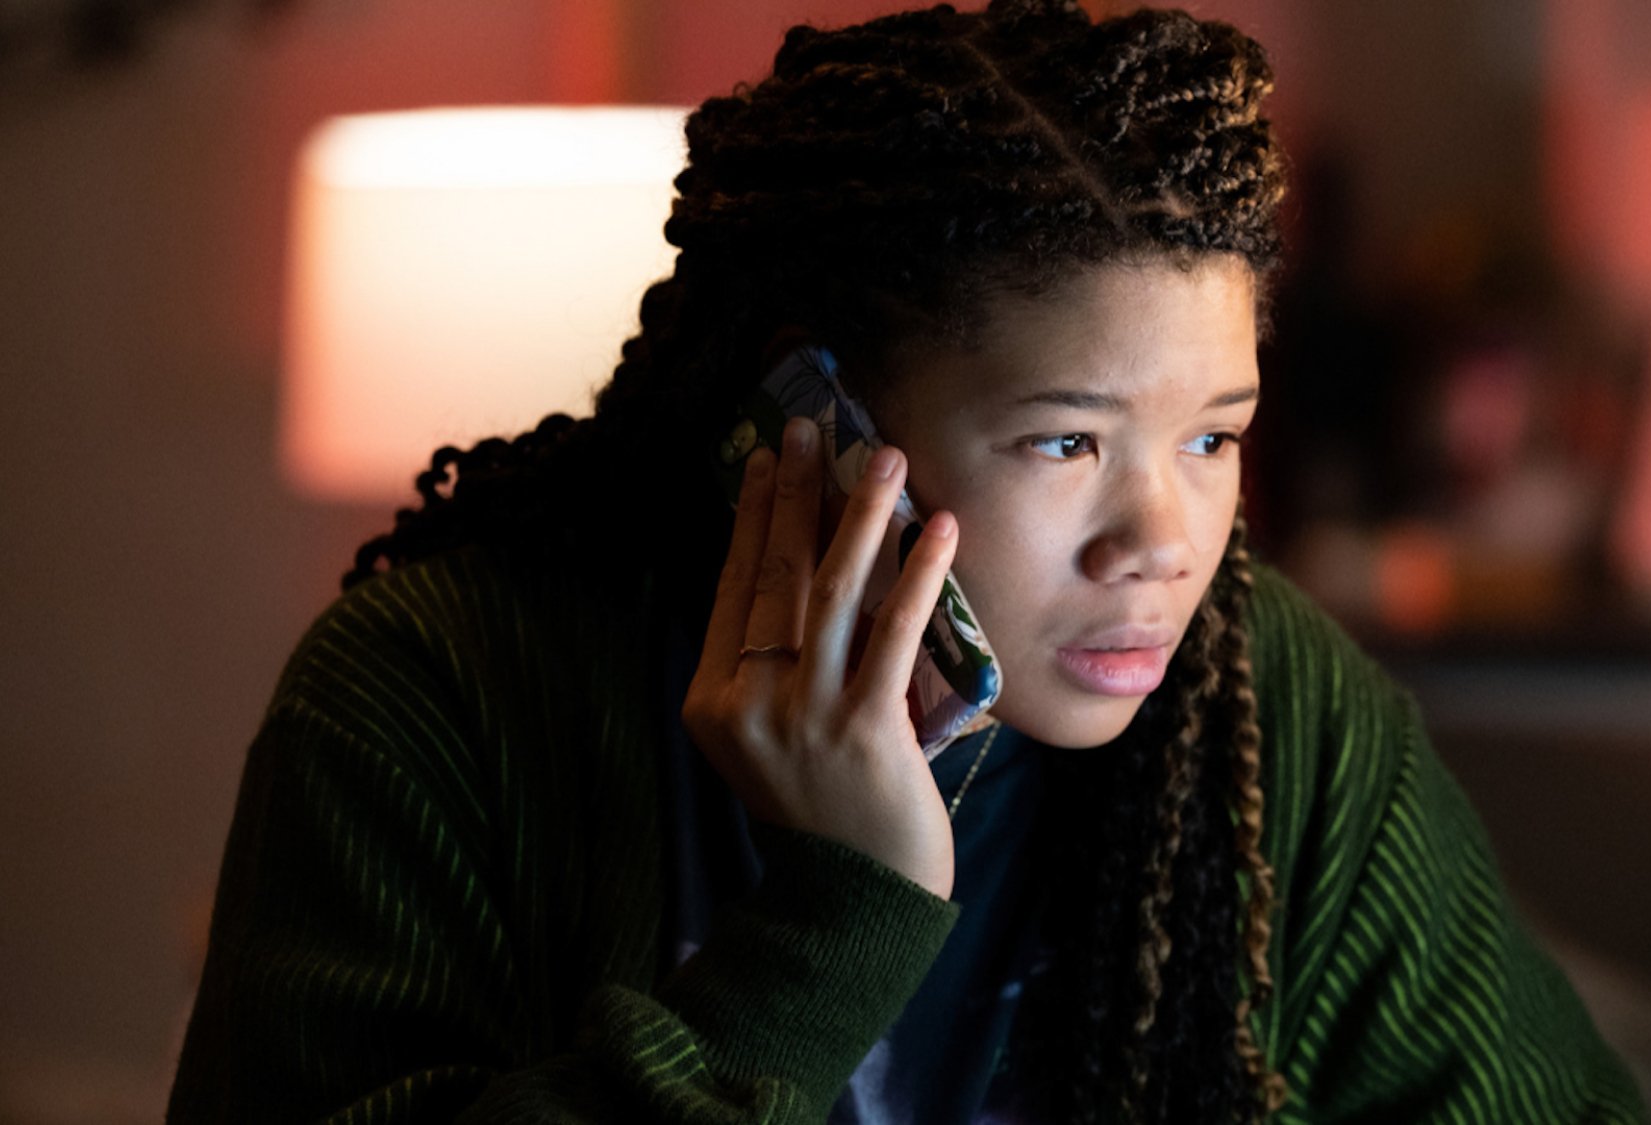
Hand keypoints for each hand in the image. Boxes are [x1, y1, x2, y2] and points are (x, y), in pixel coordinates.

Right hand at [681, 416, 959, 898]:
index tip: (766, 457)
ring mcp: (803, 716)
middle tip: (810, 427)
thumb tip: (801, 570)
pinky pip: (894, 634)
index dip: (751, 516)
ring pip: (831, 594)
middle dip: (794, 493)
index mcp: (713, 701)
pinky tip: (938, 528)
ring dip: (860, 516)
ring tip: (884, 457)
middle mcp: (748, 702)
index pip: (733, 587)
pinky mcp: (863, 730)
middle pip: (774, 577)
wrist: (855, 903)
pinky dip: (917, 575)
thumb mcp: (769, 742)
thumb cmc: (824, 816)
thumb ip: (771, 669)